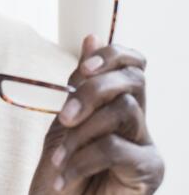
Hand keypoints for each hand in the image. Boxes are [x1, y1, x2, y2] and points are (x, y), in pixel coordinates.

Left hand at [30, 35, 163, 193]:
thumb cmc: (62, 170)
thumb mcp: (64, 122)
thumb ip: (79, 84)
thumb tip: (91, 36)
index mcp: (117, 103)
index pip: (133, 63)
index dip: (111, 56)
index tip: (83, 69)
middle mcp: (138, 121)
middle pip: (133, 79)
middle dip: (93, 90)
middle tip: (64, 117)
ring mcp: (147, 145)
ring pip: (124, 110)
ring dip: (82, 133)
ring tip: (59, 158)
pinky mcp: (150, 170)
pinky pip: (116, 147)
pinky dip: (83, 158)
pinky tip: (65, 173)